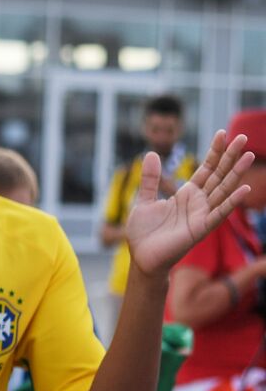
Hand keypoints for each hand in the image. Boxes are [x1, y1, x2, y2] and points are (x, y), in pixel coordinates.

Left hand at [126, 130, 252, 277]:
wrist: (141, 257)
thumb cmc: (144, 232)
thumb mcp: (144, 200)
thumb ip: (151, 179)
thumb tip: (150, 153)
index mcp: (186, 194)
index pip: (205, 169)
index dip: (214, 152)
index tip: (222, 133)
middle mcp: (198, 202)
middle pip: (218, 175)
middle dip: (230, 156)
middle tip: (243, 137)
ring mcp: (202, 215)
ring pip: (223, 190)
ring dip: (236, 173)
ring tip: (249, 155)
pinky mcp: (200, 229)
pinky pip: (219, 214)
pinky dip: (231, 202)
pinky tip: (244, 189)